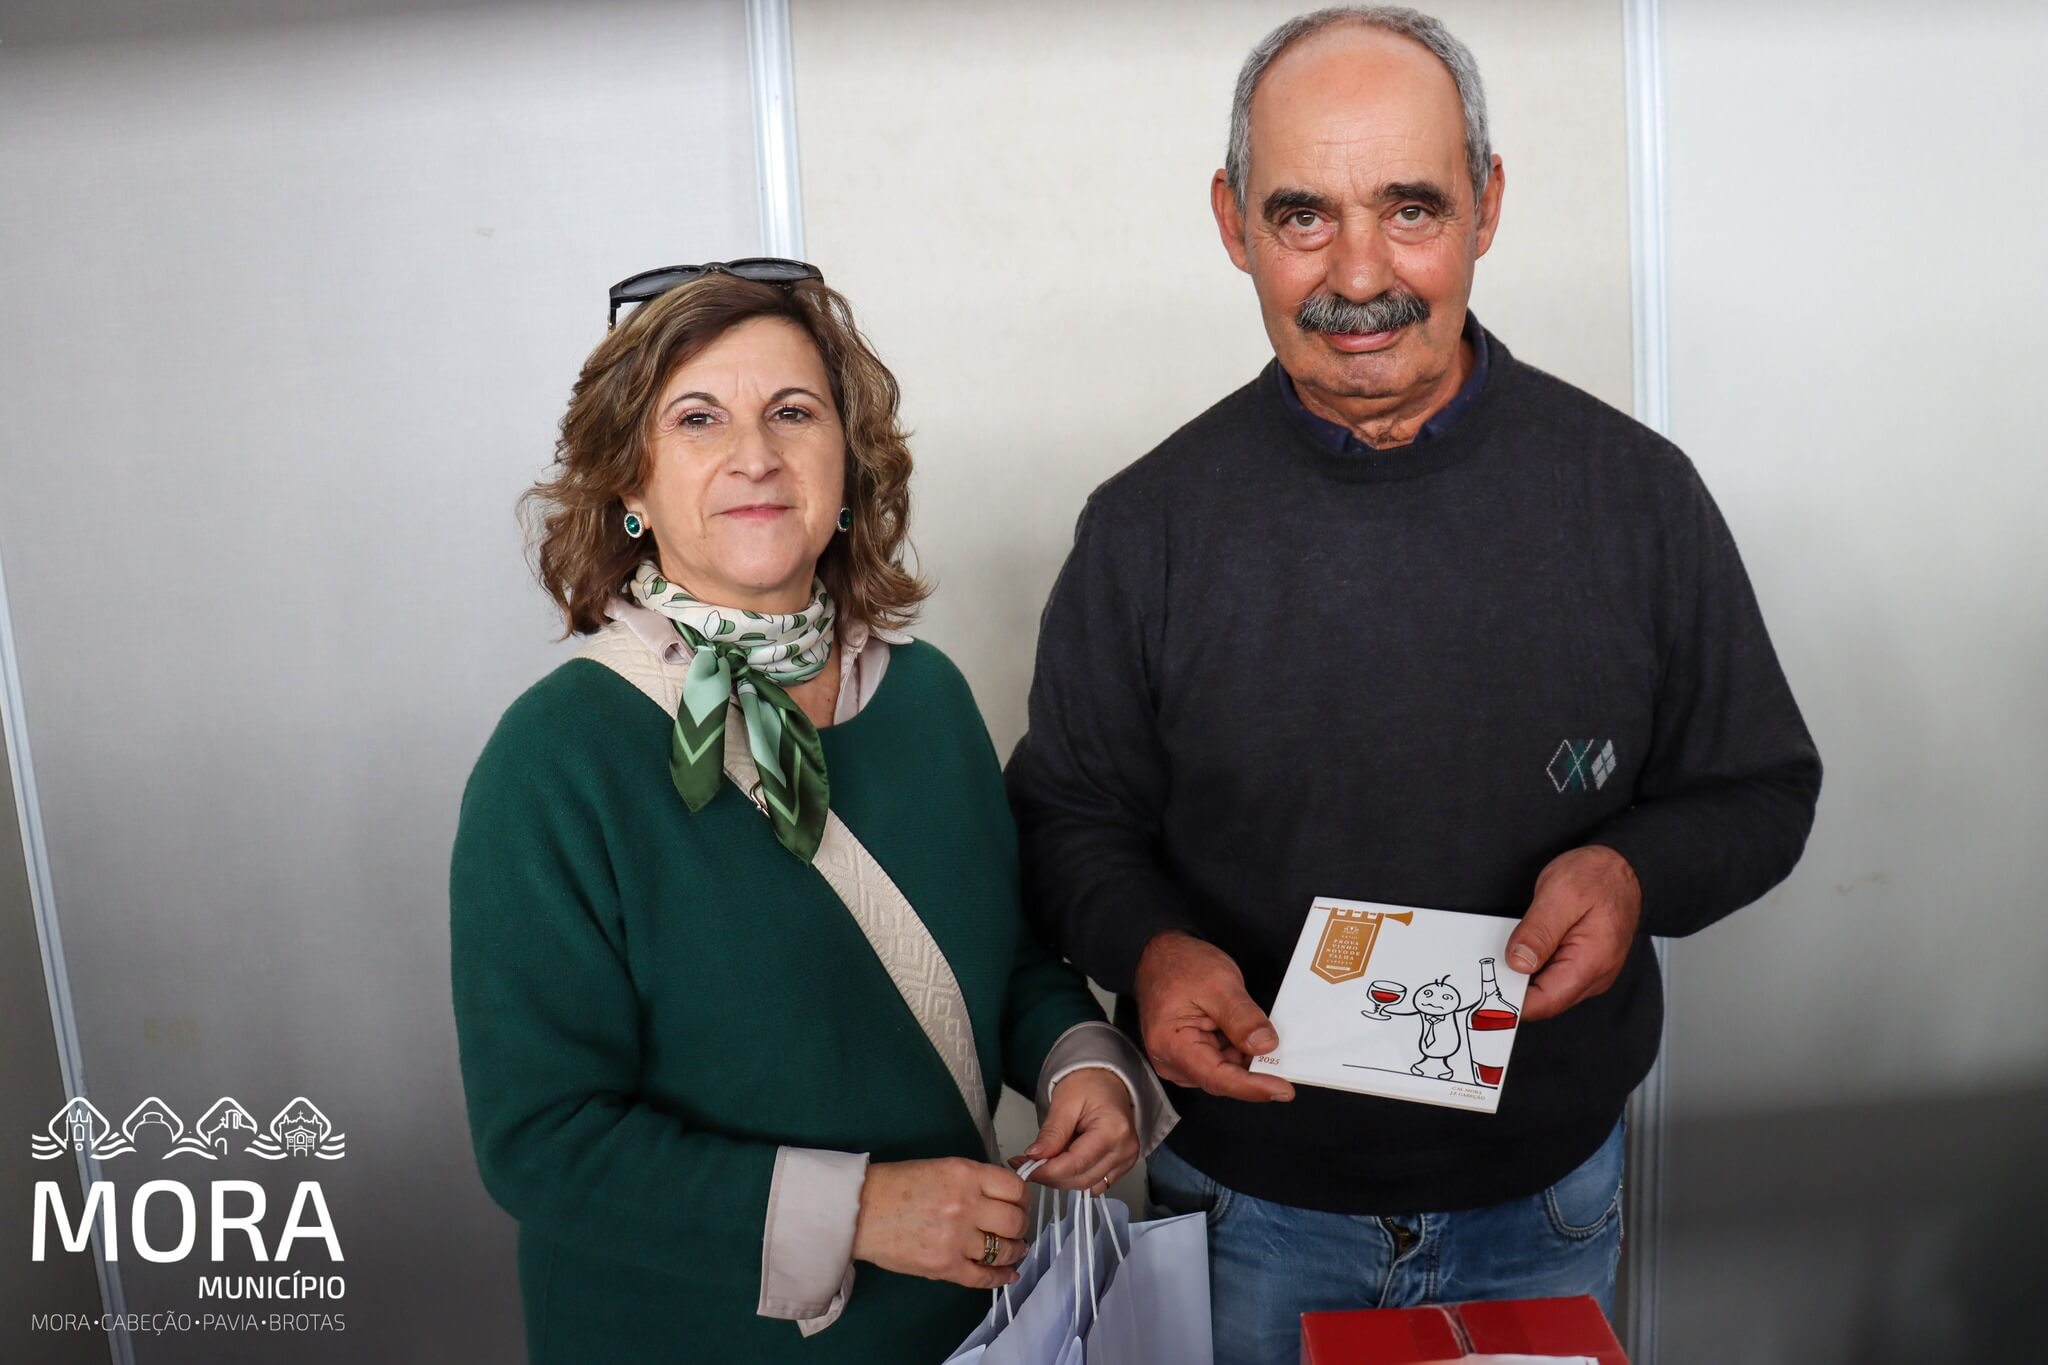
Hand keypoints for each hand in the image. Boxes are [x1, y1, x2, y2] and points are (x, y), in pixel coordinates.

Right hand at [851, 1158, 1028, 1289]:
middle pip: (1015, 1221)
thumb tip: (1004, 1197)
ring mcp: (956, 1238)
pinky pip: (984, 1277)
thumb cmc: (896, 1185)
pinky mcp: (944, 1267)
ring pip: (1004, 1250)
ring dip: (1014, 1251)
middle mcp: (965, 1205)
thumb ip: (975, 1180)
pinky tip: (1009, 1275)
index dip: (1022, 1199)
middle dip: (1020, 1226)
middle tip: (1016, 1229)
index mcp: (965, 1174)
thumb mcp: (942, 1167)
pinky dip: (1001, 1278)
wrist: (860, 1211)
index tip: (1019, 1205)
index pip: (1014, 1188)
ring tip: (1014, 1250)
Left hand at [1012, 1067, 1138, 1191]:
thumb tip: (1034, 1157)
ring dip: (1062, 1178)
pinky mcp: (1122, 1166)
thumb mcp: (1064, 1102)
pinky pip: (1095, 1183)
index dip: (1047, 1171)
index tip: (1025, 1168)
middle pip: (1081, 1179)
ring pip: (1087, 1186)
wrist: (1106, 1081)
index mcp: (1113, 1130)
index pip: (1076, 1163)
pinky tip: (1064, 1162)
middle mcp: (1125, 1150)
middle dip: (1051, 1176)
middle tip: (1028, 1165)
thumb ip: (1051, 1133)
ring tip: (1046, 1160)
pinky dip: (1075, 1177)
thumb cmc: (1088, 1085)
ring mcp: (1126, 1160)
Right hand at [1133, 931, 1294, 1102]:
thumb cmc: (1180, 964)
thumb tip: (1264, 1045)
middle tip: (1288, 1061)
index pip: (1217, 1078)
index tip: (1282, 1089)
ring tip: (1265, 1037)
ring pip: (1225, 1071)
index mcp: (1171, 1044)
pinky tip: (1250, 1036)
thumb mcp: (1218, 984)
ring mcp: (1180, 1059)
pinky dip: (1240, 1051)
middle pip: (1222, 1079)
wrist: (1161, 953)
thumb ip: (1242, 1017)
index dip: (1252, 1086)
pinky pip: (1221, 1061)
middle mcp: (1171, 1059)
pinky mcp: (1191, 1054)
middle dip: (1256, 1071)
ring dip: (1248, 1059)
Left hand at [1506, 845, 1642, 1021]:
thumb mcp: (1560, 894)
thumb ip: (1539, 932)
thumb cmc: (1598, 876)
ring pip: (1549, 989)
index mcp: (1590, 963)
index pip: (1545, 1003)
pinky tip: (1526, 948)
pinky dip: (1536, 966)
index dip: (1513, 1001)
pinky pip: (1555, 975)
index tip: (1489, 989)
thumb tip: (1518, 963)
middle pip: (1545, 1000)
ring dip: (1525, 975)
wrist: (1623, 866)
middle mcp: (1594, 976)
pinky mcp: (1584, 964)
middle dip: (1515, 987)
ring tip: (1512, 949)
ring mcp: (1591, 972)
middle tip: (1490, 965)